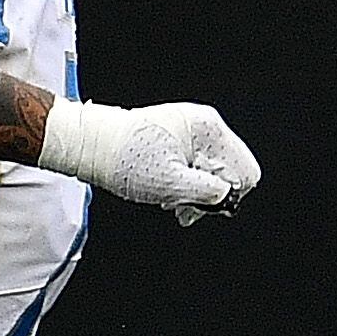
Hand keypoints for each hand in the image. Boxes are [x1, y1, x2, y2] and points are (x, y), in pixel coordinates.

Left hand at [38, 99, 262, 222]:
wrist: (90, 145)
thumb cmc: (123, 157)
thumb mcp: (170, 183)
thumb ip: (206, 191)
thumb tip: (226, 197)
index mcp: (208, 129)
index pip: (245, 169)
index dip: (230, 194)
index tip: (206, 205)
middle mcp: (203, 127)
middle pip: (229, 172)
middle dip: (209, 195)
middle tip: (183, 208)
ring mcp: (189, 133)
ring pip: (211, 172)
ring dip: (194, 193)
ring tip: (169, 201)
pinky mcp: (176, 141)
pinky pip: (194, 168)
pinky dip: (184, 185)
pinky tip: (166, 193)